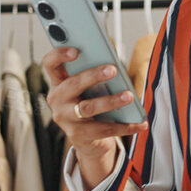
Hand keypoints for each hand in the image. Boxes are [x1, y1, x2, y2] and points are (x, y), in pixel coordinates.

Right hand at [42, 46, 146, 178]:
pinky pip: (103, 129)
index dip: (59, 55)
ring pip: (87, 108)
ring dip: (110, 101)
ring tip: (129, 96)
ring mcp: (66, 119)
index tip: (76, 51)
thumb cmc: (89, 104)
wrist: (87, 139)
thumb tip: (113, 66)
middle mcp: (57, 100)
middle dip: (93, 76)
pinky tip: (140, 123)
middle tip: (113, 70)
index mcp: (58, 83)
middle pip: (72, 84)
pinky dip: (125, 126)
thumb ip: (94, 76)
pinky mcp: (78, 135)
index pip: (50, 64)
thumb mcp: (88, 88)